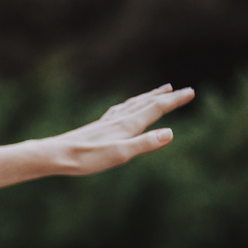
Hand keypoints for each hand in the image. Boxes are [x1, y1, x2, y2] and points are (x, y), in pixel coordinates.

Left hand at [47, 84, 194, 176]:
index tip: (191, 91)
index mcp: (128, 125)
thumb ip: (145, 144)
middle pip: (146, 103)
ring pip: (132, 105)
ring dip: (148, 97)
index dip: (175, 100)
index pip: (156, 108)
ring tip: (159, 91)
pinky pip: (118, 111)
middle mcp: (118, 120)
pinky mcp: (97, 128)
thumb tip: (170, 133)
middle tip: (180, 89)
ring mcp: (107, 123)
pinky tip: (123, 109)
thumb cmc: (87, 158)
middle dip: (165, 97)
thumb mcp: (120, 154)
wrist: (55, 155)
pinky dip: (128, 105)